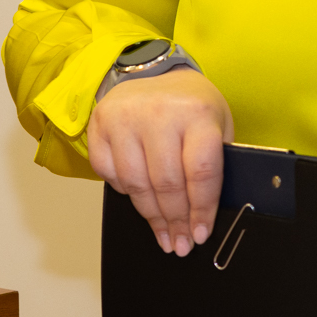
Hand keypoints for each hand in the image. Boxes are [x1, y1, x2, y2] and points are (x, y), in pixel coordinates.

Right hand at [86, 67, 233, 256]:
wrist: (155, 73)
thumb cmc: (192, 107)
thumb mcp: (217, 124)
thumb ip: (216, 163)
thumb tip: (205, 215)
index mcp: (196, 113)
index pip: (200, 171)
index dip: (201, 209)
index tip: (201, 234)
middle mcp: (159, 114)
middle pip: (166, 183)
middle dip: (175, 221)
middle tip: (180, 243)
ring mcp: (124, 118)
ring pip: (135, 184)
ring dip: (151, 216)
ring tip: (164, 235)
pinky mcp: (99, 126)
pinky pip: (109, 174)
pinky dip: (125, 192)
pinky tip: (141, 198)